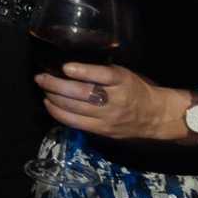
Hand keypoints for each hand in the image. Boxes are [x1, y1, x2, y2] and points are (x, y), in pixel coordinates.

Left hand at [37, 62, 178, 140]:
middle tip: (41, 77)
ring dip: (53, 98)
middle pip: (82, 93)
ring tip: (43, 89)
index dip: (83, 71)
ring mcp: (108, 117)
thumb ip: (101, 72)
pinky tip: (50, 105)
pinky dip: (58, 113)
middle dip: (56, 85)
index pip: (103, 75)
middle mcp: (115, 99)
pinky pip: (75, 123)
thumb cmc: (135, 89)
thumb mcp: (124, 74)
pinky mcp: (102, 130)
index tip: (65, 67)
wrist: (155, 116)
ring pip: (75, 109)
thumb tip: (69, 67)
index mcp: (123, 81)